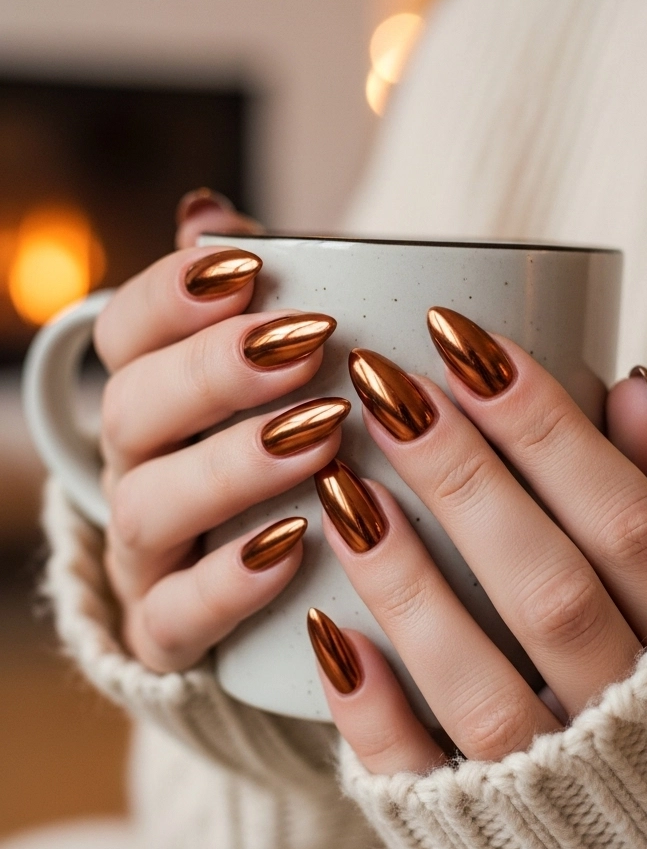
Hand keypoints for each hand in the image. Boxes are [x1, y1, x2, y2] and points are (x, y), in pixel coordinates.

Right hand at [95, 192, 348, 671]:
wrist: (287, 594)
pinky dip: (228, 583)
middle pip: (131, 409)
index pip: (124, 333)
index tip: (251, 269)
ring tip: (320, 437)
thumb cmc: (290, 450)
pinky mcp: (166, 635)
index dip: (173, 295)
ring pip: (149, 506)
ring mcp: (144, 556)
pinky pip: (175, 617)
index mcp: (152, 396)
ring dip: (231, 465)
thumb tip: (206, 213)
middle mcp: (134, 470)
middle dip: (212, 372)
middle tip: (304, 344)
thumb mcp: (278, 371)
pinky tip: (295, 545)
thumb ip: (249, 299)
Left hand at [307, 309, 646, 773]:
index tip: (463, 342)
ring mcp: (557, 786)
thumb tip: (634, 387)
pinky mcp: (486, 840)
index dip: (545, 427)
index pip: (624, 518)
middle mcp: (632, 716)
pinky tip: (325, 634)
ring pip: (480, 689)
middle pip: (547, 588)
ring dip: (408, 587)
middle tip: (381, 384)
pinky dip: (376, 715)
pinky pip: (423, 783)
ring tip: (341, 489)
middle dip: (461, 479)